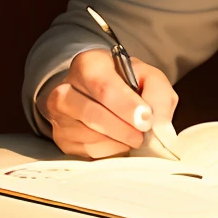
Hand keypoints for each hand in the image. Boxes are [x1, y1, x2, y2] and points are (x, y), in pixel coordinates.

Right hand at [40, 49, 177, 158]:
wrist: (96, 92)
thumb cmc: (124, 83)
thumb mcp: (147, 76)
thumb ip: (158, 94)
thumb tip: (159, 124)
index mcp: (88, 65)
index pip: (104, 88)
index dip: (127, 107)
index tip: (146, 120)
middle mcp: (65, 89)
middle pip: (93, 116)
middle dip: (124, 130)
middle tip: (142, 135)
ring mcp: (59, 116)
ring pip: (90, 137)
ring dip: (118, 142)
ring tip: (132, 136)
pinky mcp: (61, 138)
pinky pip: (88, 152)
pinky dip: (110, 151)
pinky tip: (118, 141)